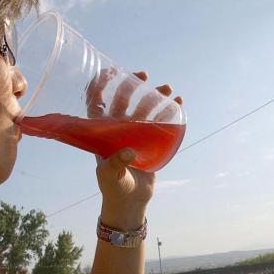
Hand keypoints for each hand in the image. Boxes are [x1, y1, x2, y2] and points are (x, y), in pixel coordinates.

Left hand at [95, 72, 181, 229]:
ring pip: (144, 108)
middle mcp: (117, 129)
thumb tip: (128, 151)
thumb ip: (115, 164)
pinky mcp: (151, 141)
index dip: (100, 85)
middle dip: (133, 84)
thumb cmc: (114, 188)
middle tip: (144, 74)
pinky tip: (177, 102)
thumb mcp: (110, 176)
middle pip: (123, 99)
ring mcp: (135, 134)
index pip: (96, 102)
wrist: (130, 202)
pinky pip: (160, 121)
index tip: (111, 72)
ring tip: (167, 89)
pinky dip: (169, 110)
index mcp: (101, 132)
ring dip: (154, 95)